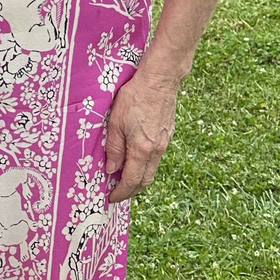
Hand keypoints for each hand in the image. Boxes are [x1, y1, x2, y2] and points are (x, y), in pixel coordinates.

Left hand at [104, 69, 178, 203]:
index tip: (112, 198)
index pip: (131, 180)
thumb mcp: (115, 123)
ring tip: (125, 179)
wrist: (160, 80)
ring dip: (139, 178)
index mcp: (142, 149)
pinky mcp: (168, 133)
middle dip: (131, 190)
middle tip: (118, 193)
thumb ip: (114, 149)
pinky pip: (157, 157)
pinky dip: (146, 165)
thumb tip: (111, 170)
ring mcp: (165, 142)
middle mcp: (157, 150)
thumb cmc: (134, 98)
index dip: (121, 193)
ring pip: (152, 168)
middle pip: (145, 179)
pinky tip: (137, 159)